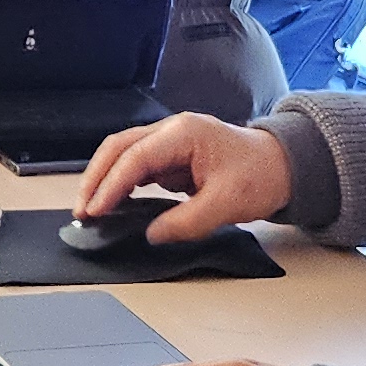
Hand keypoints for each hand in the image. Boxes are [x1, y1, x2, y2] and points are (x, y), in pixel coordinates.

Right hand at [74, 112, 294, 241]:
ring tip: (90, 209)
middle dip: (95, 178)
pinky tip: (112, 203)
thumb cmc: (261, 175)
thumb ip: (187, 221)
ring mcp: (170, 142)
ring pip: (123, 155)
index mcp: (185, 134)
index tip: (95, 209)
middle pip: (119, 147)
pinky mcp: (171, 156)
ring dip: (103, 179)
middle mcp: (172, 131)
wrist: (283, 165)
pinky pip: (136, 166)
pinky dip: (120, 183)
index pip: (136, 157)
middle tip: (82, 210)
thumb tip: (153, 234)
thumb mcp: (227, 204)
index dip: (111, 184)